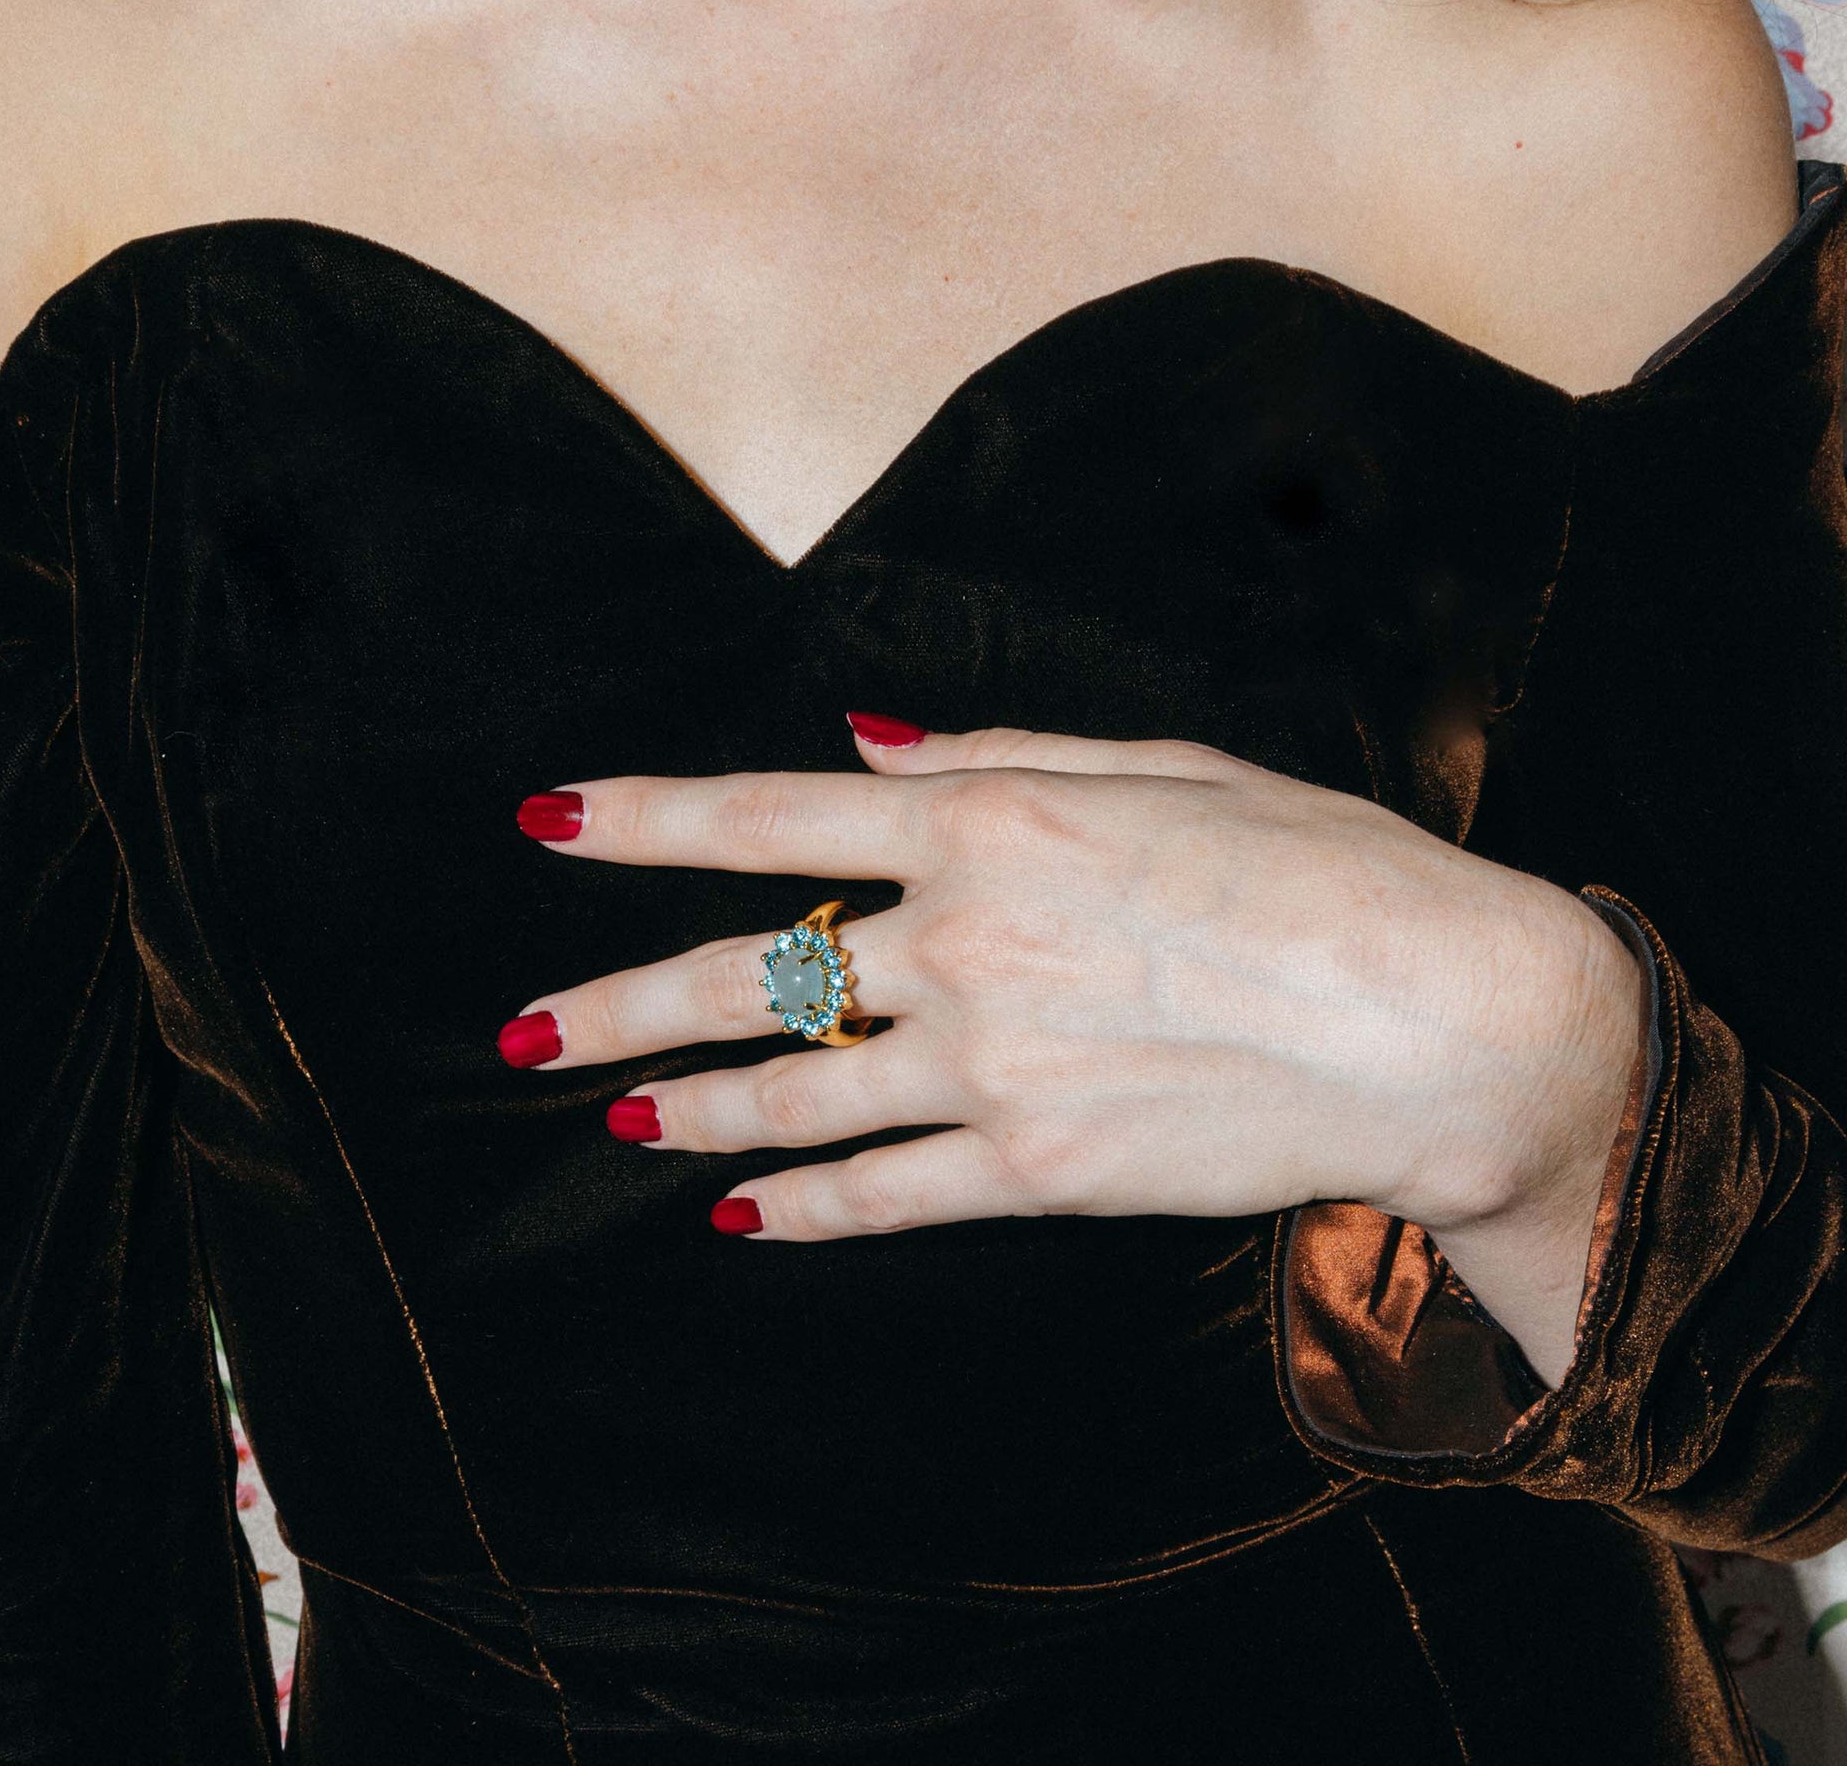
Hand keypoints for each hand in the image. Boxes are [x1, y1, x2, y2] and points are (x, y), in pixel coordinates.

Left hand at [504, 717, 1644, 1381]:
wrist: (1443, 1022)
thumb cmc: (1320, 863)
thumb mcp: (1161, 763)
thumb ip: (990, 757)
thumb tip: (859, 754)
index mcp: (989, 817)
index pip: (764, 814)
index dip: (640, 818)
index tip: (546, 822)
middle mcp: (962, 940)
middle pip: (741, 976)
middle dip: (612, 1005)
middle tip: (520, 1036)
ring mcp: (991, 1065)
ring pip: (789, 1094)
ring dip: (685, 1107)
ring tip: (613, 1114)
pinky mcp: (1038, 1169)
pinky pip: (884, 1194)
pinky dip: (800, 1205)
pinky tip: (738, 1211)